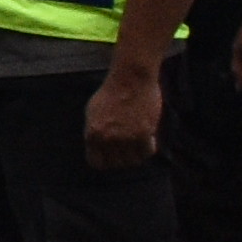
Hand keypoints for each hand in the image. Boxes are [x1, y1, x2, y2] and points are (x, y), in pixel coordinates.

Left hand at [83, 54, 165, 168]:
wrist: (130, 78)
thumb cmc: (112, 92)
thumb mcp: (93, 113)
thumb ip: (95, 132)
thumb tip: (98, 150)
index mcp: (92, 134)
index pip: (97, 163)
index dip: (106, 160)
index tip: (113, 154)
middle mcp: (107, 139)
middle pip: (117, 164)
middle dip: (122, 157)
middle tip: (129, 146)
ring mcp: (125, 137)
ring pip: (133, 161)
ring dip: (137, 154)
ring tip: (138, 142)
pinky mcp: (143, 133)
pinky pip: (147, 153)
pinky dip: (149, 148)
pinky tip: (148, 138)